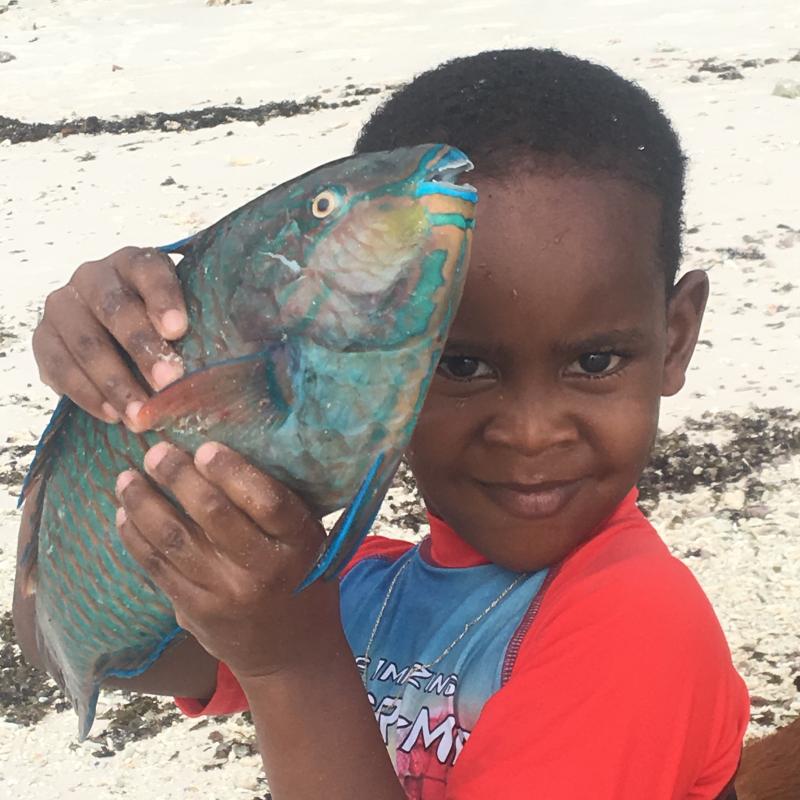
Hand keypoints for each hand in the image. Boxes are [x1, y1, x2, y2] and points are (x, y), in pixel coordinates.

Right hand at [32, 247, 187, 427]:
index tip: (178, 329)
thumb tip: (243, 347)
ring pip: (85, 344)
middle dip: (142, 349)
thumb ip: (203, 322)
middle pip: (115, 310)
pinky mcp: (43, 338)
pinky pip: (59, 368)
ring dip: (116, 383)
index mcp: (134, 262)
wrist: (110, 332)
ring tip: (142, 415)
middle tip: (168, 382)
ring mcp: (63, 306)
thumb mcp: (183, 313)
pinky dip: (87, 395)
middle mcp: (93, 276)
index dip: (163, 299)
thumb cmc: (163, 325)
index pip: (149, 270)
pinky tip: (113, 416)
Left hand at [114, 441, 340, 678]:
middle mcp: (263, 570)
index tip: (205, 448)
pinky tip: (125, 514)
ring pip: (175, 540)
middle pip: (214, 514)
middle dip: (178, 477)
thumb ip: (278, 509)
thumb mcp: (308, 542)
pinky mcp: (195, 611)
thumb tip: (219, 457)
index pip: (267, 501)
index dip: (233, 471)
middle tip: (156, 452)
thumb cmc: (302, 580)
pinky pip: (158, 568)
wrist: (291, 654)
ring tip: (126, 478)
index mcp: (299, 545)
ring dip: (145, 504)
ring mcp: (225, 594)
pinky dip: (136, 537)